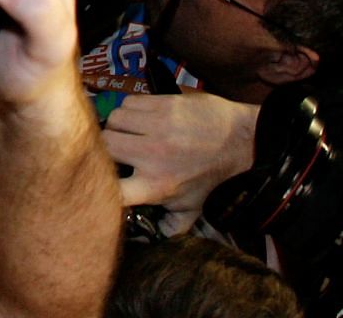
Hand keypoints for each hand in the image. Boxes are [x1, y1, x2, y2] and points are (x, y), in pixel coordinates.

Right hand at [104, 92, 258, 234]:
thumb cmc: (212, 175)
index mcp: (156, 185)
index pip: (110, 187)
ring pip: (113, 120)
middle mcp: (152, 155)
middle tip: (117, 151)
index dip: (101, 184)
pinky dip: (130, 109)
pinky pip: (128, 103)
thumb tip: (145, 240)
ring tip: (131, 132)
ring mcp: (157, 126)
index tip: (104, 181)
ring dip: (118, 126)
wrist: (242, 140)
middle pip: (103, 146)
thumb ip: (168, 226)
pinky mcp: (163, 104)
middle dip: (106, 148)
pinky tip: (142, 118)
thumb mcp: (192, 207)